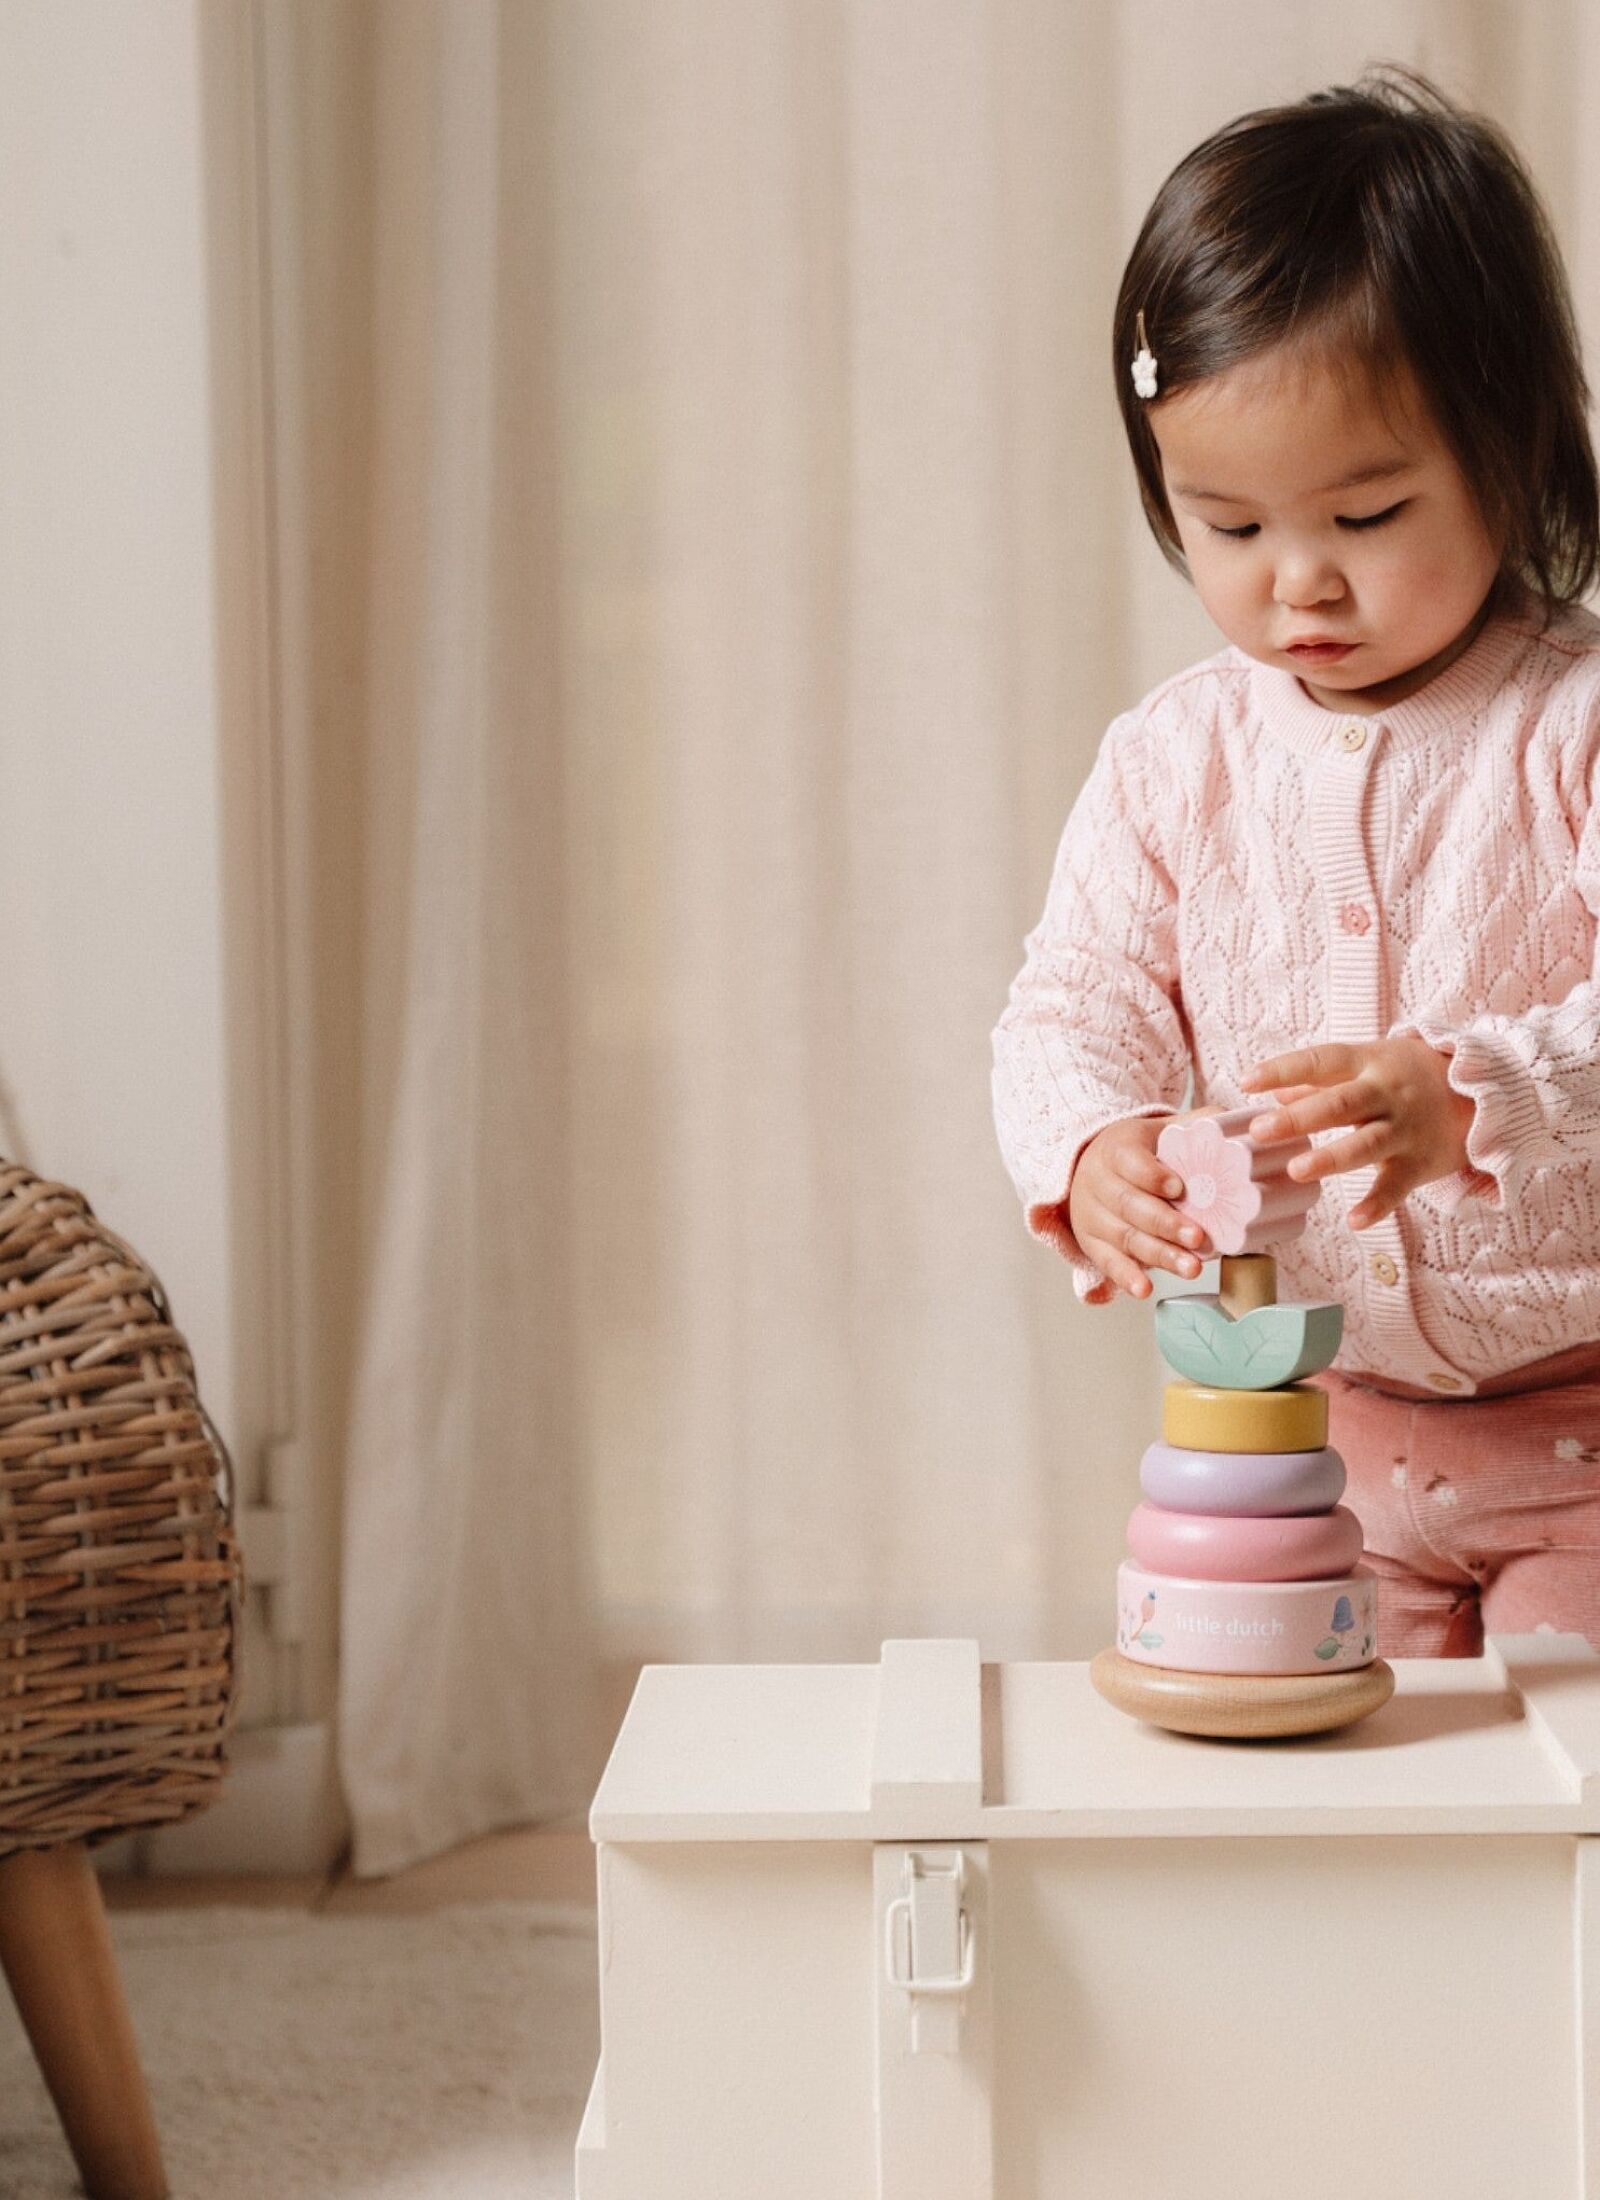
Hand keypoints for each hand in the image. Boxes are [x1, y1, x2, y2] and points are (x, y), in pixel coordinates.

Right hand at [1067, 1114, 1210, 1299]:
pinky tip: (1145, 1289)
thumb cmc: (1139, 1152)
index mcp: (1115, 1148)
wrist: (1092, 1168)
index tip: (1179, 1188)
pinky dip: (1126, 1277)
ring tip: (1191, 1268)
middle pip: (1129, 1204)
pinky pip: (1107, 1262)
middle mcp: (1096, 1181)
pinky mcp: (1091, 1243)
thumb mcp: (1161, 1130)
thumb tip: (1239, 1123)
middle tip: (1198, 1236)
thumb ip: (1196, 1124)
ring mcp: (1091, 1215)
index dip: (1152, 1176)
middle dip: (1165, 1223)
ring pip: (1123, 1236)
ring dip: (1158, 1255)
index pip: (1130, 1161)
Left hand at [1239, 1037, 1474, 1229]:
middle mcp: (1386, 1094)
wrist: (1483, 1091)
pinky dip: (1378, 1204)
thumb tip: (1270, 1092)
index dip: (1284, 1069)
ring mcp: (1405, 1129)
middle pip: (1340, 1103)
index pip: (1321, 1060)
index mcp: (1368, 1063)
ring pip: (1367, 1144)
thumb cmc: (1408, 1075)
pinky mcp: (1421, 1162)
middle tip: (1261, 1131)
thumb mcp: (1369, 1064)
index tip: (1246, 1081)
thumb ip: (1319, 1079)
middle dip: (1300, 1117)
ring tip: (1297, 1170)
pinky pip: (1397, 1185)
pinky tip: (1354, 1220)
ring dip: (1332, 1157)